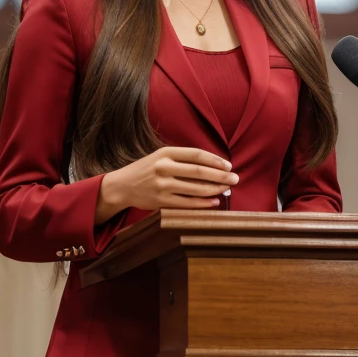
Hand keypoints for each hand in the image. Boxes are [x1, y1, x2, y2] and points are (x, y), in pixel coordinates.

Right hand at [95, 146, 238, 221]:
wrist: (122, 186)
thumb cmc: (147, 170)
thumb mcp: (161, 157)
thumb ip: (182, 159)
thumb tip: (213, 166)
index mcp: (165, 153)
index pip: (196, 155)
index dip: (215, 160)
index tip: (228, 165)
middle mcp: (163, 167)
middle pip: (198, 171)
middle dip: (220, 175)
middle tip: (235, 178)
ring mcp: (162, 185)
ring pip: (195, 188)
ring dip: (214, 189)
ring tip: (227, 189)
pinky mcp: (161, 201)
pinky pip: (187, 203)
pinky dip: (203, 203)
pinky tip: (214, 202)